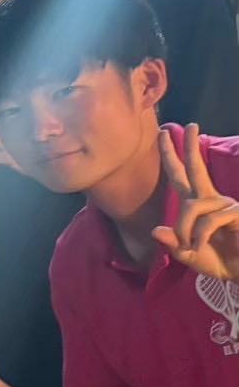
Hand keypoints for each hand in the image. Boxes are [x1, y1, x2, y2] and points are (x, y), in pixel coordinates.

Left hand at [152, 125, 238, 279]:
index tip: (164, 134)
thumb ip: (173, 244)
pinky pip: (208, 220)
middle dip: (190, 147)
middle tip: (188, 125)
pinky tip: (202, 245)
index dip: (172, 157)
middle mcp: (210, 200)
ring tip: (191, 245)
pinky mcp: (236, 213)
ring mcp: (225, 205)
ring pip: (191, 207)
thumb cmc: (218, 261)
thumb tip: (155, 230)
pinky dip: (200, 236)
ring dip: (184, 229)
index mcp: (197, 205)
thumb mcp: (188, 254)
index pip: (181, 177)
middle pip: (196, 169)